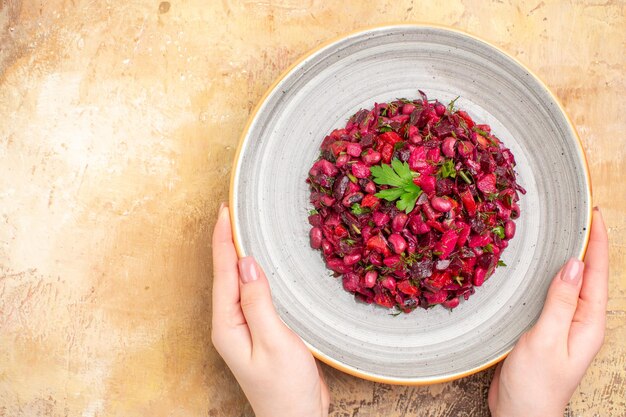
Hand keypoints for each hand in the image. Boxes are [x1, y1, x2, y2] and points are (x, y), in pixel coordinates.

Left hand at [211, 204, 329, 416]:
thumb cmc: (285, 387)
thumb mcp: (273, 341)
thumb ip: (257, 301)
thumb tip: (246, 262)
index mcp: (227, 324)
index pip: (223, 272)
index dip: (223, 239)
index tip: (224, 210)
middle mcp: (230, 323)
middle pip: (225, 273)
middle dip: (226, 240)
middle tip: (231, 210)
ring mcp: (243, 327)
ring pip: (238, 281)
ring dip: (239, 254)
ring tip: (241, 227)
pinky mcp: (259, 329)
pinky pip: (252, 292)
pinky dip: (253, 272)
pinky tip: (260, 263)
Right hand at [488, 208, 608, 416]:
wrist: (521, 414)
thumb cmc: (536, 384)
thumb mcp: (547, 339)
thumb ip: (561, 301)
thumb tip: (574, 264)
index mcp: (589, 322)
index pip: (596, 273)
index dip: (597, 242)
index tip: (593, 214)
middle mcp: (580, 320)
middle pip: (587, 274)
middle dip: (586, 244)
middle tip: (576, 215)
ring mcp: (563, 324)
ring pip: (568, 283)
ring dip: (566, 257)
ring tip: (560, 232)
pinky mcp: (545, 328)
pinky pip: (551, 295)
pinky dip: (548, 276)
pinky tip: (537, 268)